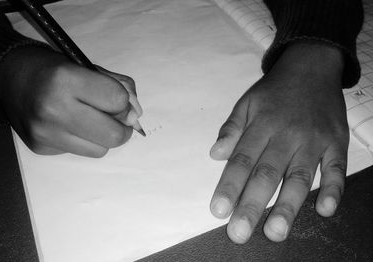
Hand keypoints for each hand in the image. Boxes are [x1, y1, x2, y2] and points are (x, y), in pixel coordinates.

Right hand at [0, 46, 141, 156]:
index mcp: (67, 80)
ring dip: (102, 137)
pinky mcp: (41, 148)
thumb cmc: (53, 68)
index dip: (124, 101)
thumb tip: (136, 116)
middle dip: (122, 128)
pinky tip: (69, 125)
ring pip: (100, 150)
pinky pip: (79, 151)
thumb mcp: (88, 66)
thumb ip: (119, 86)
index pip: (117, 101)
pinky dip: (82, 140)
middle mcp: (54, 109)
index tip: (118, 99)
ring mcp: (46, 133)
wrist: (9, 76)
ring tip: (89, 120)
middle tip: (116, 119)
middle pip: (113, 136)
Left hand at [209, 43, 348, 242]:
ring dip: (288, 206)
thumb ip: (232, 127)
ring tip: (275, 231)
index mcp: (261, 126)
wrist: (312, 67)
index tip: (218, 210)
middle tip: (240, 232)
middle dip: (252, 205)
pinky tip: (324, 210)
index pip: (241, 161)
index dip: (229, 186)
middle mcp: (286, 136)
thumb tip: (215, 154)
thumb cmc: (275, 90)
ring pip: (299, 177)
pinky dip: (333, 189)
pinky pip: (336, 168)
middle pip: (267, 174)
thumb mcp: (247, 101)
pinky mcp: (336, 143)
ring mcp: (314, 141)